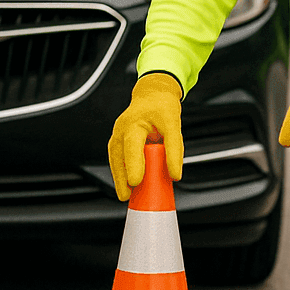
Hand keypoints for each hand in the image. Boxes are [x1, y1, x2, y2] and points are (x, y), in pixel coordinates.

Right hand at [107, 72, 183, 201]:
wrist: (153, 94)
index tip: (136, 181)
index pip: (132, 146)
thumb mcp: (173, 124)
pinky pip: (117, 159)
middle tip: (126, 195)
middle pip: (118, 156)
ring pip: (114, 159)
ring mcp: (117, 135)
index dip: (134, 165)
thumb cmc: (162, 107)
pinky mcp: (118, 142)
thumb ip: (174, 150)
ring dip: (119, 177)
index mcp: (134, 123)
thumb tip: (174, 175)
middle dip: (121, 177)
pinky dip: (120, 172)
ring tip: (125, 195)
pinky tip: (125, 185)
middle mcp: (122, 129)